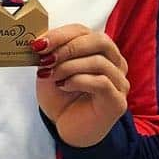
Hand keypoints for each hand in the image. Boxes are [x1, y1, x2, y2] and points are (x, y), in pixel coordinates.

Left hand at [33, 25, 129, 147]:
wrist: (67, 128)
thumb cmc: (61, 96)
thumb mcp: (50, 70)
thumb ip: (48, 54)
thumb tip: (39, 41)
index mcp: (98, 50)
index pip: (83, 31)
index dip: (60, 34)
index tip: (38, 44)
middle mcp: (115, 63)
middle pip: (100, 41)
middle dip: (68, 46)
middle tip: (46, 58)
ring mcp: (119, 82)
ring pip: (99, 62)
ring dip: (69, 66)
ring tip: (51, 76)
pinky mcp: (117, 101)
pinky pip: (101, 82)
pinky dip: (78, 81)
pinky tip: (63, 86)